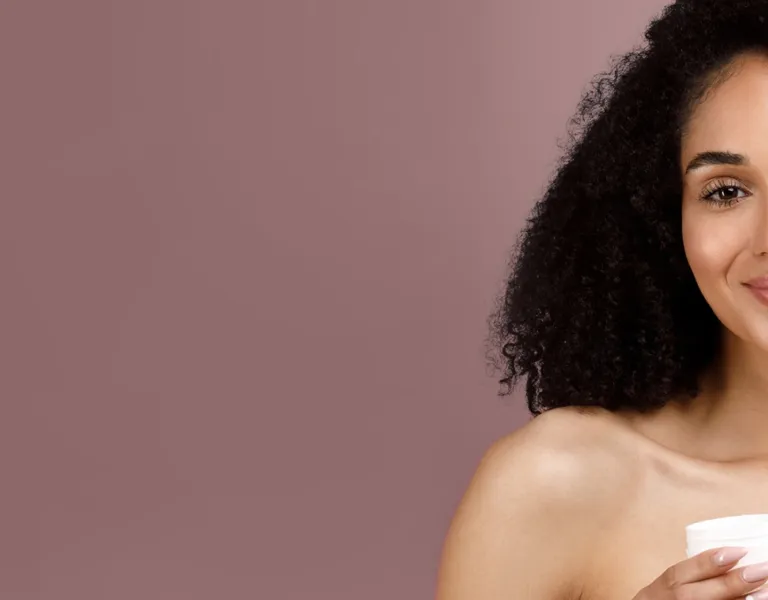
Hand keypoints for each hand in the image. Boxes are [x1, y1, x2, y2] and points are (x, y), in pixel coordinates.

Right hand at [633, 547, 767, 598]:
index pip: (694, 567)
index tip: (740, 550)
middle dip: (737, 581)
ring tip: (766, 592)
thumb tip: (740, 557)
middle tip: (763, 569)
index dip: (717, 559)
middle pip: (710, 591)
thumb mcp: (675, 578)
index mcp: (674, 579)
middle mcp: (681, 598)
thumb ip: (700, 570)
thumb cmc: (667, 595)